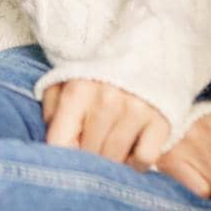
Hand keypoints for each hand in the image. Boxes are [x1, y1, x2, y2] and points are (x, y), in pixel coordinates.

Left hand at [41, 79, 170, 168]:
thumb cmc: (100, 71)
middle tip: (94, 145)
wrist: (149, 48)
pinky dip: (137, 162)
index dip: (62, 157)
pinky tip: (133, 147)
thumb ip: (52, 108)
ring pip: (116, 160)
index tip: (69, 155)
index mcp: (77, 91)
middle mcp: (106, 101)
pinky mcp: (160, 120)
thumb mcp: (67, 79)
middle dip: (89, 157)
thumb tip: (50, 140)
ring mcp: (135, 111)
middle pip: (90, 154)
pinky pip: (143, 159)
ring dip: (113, 161)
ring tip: (112, 146)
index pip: (60, 144)